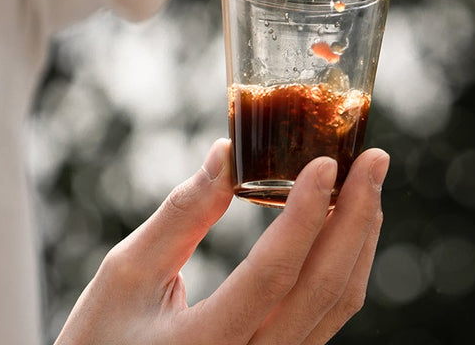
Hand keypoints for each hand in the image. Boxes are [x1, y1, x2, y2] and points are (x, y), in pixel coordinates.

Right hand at [54, 140, 386, 344]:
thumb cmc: (99, 344)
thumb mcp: (124, 278)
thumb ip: (181, 215)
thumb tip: (228, 150)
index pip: (272, 274)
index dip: (307, 214)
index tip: (328, 162)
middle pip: (323, 289)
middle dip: (357, 216)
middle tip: (375, 158)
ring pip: (336, 306)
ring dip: (359, 239)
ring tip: (368, 181)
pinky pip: (328, 317)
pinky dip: (345, 265)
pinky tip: (347, 225)